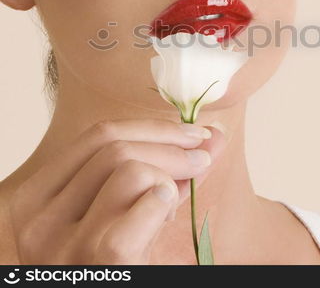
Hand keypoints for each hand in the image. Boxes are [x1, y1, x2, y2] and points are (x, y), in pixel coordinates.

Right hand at [8, 118, 226, 263]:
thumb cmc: (113, 260)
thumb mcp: (122, 209)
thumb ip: (164, 169)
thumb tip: (215, 134)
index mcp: (36, 198)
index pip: (98, 135)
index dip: (153, 126)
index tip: (192, 132)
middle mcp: (39, 219)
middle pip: (115, 147)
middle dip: (171, 145)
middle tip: (202, 158)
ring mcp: (64, 244)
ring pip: (129, 169)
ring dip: (166, 179)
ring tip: (168, 206)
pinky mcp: (101, 261)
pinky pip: (145, 203)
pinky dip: (166, 200)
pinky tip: (165, 218)